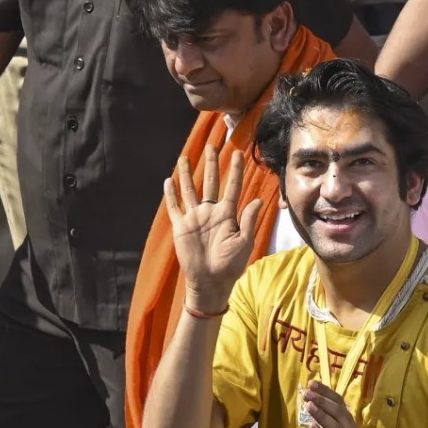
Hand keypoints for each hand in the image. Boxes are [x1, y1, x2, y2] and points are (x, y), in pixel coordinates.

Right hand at [164, 146, 262, 310]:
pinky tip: (169, 180)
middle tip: (213, 145)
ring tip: (185, 157)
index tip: (239, 153)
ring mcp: (195, 218)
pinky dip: (171, 194)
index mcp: (227, 215)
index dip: (236, 170)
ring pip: (190, 190)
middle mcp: (211, 212)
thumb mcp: (244, 242)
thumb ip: (248, 220)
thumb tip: (258, 200)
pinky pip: (175, 207)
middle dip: (212, 163)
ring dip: (187, 174)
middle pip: (210, 182)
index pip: (233, 187)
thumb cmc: (230, 265)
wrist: (210, 282)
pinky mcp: (182, 227)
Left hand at [304, 380, 381, 427]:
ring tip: (309, 404)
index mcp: (349, 423)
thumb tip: (318, 405)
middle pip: (338, 411)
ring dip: (322, 414)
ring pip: (335, 426)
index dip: (326, 392)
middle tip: (307, 391)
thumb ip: (333, 422)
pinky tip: (313, 427)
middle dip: (322, 400)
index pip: (339, 403)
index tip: (312, 382)